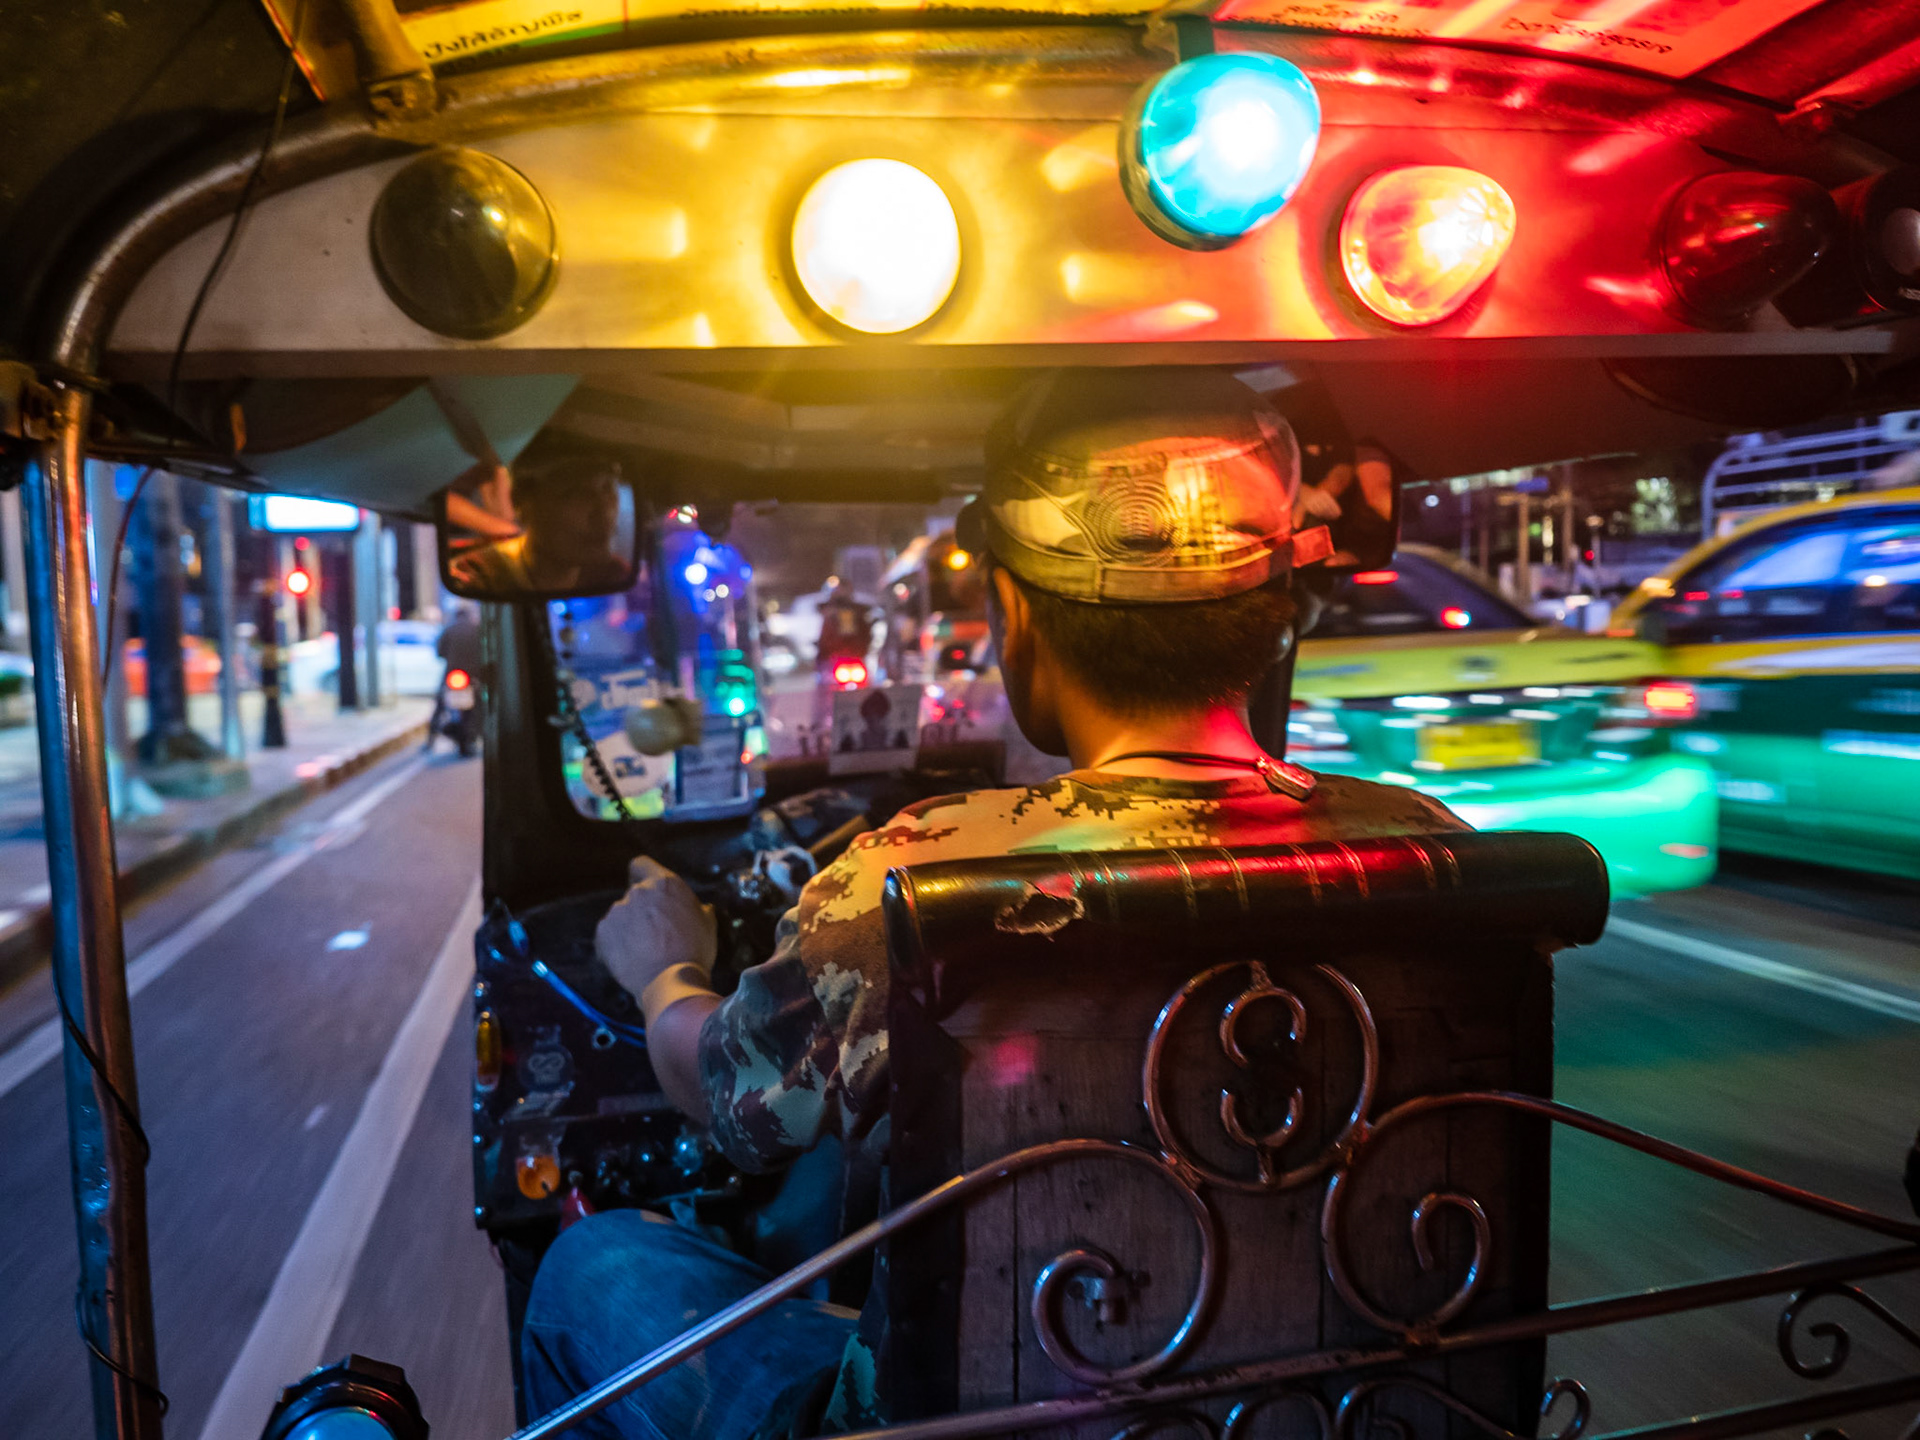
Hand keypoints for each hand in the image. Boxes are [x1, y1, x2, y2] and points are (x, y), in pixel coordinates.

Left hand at [595, 856, 716, 1000]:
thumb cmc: (694, 950)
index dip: (643, 874)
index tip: (648, 890)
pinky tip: (628, 959)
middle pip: (634, 894)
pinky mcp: (602, 933)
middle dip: (642, 909)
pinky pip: (608, 935)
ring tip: (641, 950)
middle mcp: (637, 892)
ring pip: (621, 915)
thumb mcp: (707, 924)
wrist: (669, 981)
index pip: (642, 864)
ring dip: (628, 927)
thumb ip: (697, 908)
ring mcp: (617, 912)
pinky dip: (615, 944)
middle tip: (654, 931)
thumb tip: (699, 908)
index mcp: (664, 884)